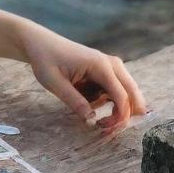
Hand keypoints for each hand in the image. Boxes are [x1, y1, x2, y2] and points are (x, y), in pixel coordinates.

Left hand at [16, 23, 148, 132]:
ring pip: (124, 93)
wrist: (41, 43)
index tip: (106, 129)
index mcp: (100, 65)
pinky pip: (113, 90)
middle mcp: (111, 64)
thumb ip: (74, 101)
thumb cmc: (46, 60)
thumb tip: (91, 119)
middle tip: (106, 127)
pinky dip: (105, 99)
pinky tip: (86, 97)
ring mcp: (110, 65)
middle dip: (125, 113)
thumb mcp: (54, 83)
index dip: (120, 116)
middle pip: (132, 93)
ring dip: (114, 108)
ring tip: (93, 116)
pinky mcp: (105, 70)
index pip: (121, 95)